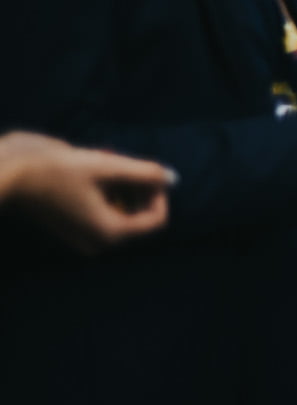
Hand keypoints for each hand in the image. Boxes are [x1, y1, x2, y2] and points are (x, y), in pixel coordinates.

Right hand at [0, 133, 173, 252]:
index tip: (145, 170)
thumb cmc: (56, 170)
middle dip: (137, 187)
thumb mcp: (107, 166)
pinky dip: (103, 190)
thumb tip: (172, 177)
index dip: (158, 193)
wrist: (7, 174)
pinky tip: (90, 169)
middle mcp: (97, 242)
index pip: (156, 219)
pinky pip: (101, 210)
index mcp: (110, 234)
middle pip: (138, 216)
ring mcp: (82, 237)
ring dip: (120, 185)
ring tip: (103, 162)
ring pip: (120, 210)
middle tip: (120, 162)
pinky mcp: (69, 226)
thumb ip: (145, 173)